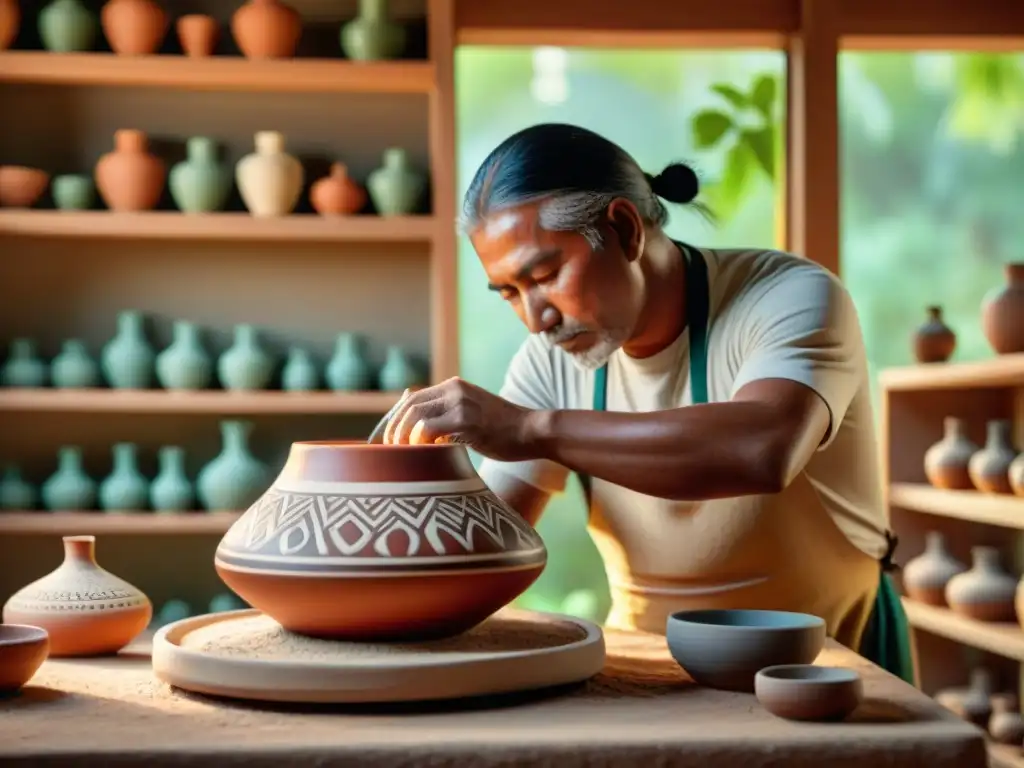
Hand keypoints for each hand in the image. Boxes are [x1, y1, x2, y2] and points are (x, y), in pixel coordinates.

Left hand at [382, 377, 539, 460]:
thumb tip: (419, 425)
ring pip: (415, 417)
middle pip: (409, 406)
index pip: (411, 399)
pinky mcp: (467, 421)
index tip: (390, 442)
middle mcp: (455, 389)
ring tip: (405, 456)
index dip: (395, 421)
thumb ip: (448, 414)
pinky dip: (420, 443)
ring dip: (404, 438)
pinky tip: (424, 456)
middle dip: (394, 430)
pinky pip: (429, 430)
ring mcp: (461, 403)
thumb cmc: (503, 431)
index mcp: (454, 386)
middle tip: (392, 452)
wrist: (533, 432)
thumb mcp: (473, 413)